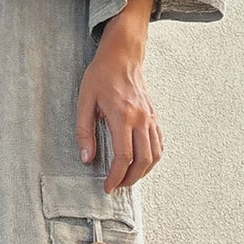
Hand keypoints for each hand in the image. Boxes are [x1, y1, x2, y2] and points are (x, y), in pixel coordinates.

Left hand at [75, 0, 162, 191]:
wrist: (123, 55)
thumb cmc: (101, 76)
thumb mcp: (84, 101)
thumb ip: (84, 132)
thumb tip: (87, 159)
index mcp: (122, 116)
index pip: (124, 156)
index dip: (116, 176)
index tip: (108, 187)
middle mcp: (140, 119)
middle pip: (143, 160)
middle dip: (131, 179)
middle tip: (117, 186)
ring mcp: (150, 117)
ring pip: (155, 154)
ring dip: (144, 172)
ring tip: (129, 178)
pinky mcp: (154, 115)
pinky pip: (159, 143)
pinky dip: (153, 158)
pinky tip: (142, 163)